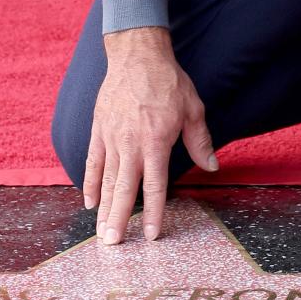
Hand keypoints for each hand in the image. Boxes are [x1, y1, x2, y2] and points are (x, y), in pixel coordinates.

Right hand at [83, 27, 217, 242]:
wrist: (136, 54)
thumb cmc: (168, 81)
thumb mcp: (192, 109)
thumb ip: (200, 141)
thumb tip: (211, 166)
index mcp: (156, 141)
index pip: (155, 185)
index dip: (155, 212)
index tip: (152, 235)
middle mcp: (131, 143)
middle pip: (124, 188)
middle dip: (119, 219)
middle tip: (113, 245)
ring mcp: (111, 137)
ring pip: (105, 179)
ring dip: (103, 207)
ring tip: (100, 232)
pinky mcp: (99, 129)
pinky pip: (92, 160)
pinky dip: (89, 182)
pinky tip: (89, 201)